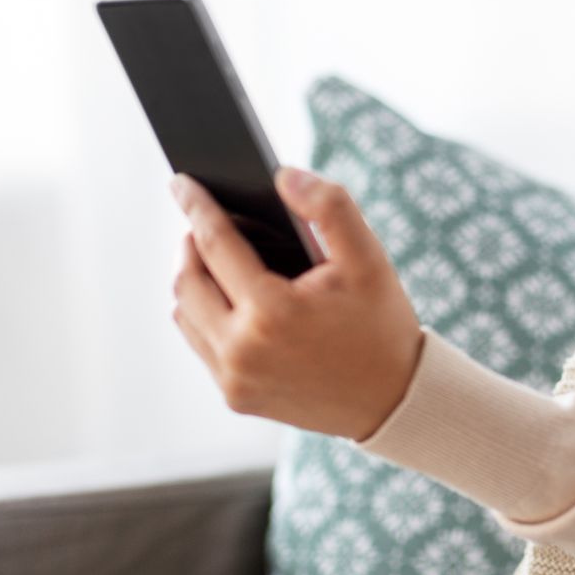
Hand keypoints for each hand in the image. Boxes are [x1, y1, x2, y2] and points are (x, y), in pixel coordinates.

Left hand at [167, 167, 423, 441]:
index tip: (182, 182)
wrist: (393, 399)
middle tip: (202, 220)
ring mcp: (234, 379)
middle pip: (186, 281)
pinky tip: (227, 298)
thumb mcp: (368, 257)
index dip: (197, 207)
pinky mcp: (235, 396)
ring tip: (212, 256)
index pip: (215, 245)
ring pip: (185, 315)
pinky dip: (203, 314)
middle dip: (190, 243)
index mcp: (272, 312)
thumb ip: (329, 207)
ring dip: (192, 280)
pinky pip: (201, 344)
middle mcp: (242, 351)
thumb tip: (283, 176)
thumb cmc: (381, 323)